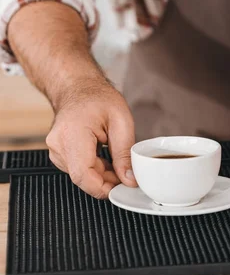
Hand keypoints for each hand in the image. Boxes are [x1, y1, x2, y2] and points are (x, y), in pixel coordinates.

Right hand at [46, 78, 136, 198]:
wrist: (77, 87)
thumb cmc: (98, 98)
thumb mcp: (121, 121)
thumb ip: (124, 153)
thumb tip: (129, 180)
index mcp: (72, 133)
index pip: (83, 174)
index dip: (104, 187)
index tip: (122, 188)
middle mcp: (58, 144)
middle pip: (83, 177)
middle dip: (107, 180)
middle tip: (126, 172)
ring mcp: (55, 149)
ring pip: (80, 175)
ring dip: (101, 174)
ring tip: (115, 159)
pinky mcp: (57, 153)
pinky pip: (77, 169)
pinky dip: (93, 168)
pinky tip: (103, 156)